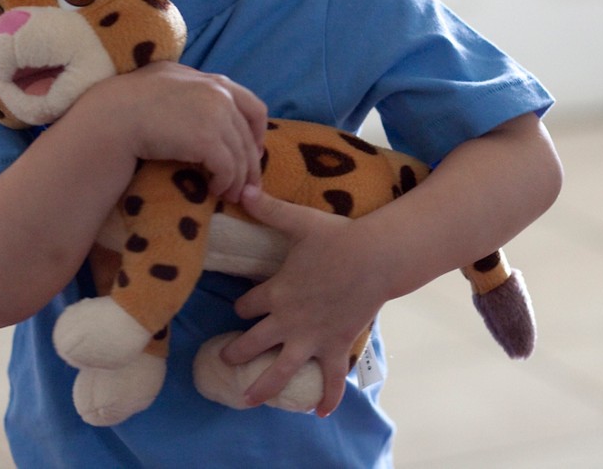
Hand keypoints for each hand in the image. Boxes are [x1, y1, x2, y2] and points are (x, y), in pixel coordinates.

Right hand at [90, 62, 266, 201]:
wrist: (113, 116)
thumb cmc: (129, 103)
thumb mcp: (165, 82)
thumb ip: (189, 89)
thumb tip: (201, 106)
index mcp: (211, 80)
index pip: (251, 105)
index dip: (257, 133)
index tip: (253, 152)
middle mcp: (218, 93)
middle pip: (248, 134)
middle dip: (251, 163)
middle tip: (248, 185)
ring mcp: (215, 114)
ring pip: (241, 154)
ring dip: (239, 179)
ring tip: (231, 195)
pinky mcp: (207, 139)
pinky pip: (228, 168)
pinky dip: (226, 182)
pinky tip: (216, 189)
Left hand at [220, 186, 389, 416]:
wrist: (376, 258)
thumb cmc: (338, 238)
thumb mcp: (300, 221)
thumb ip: (270, 208)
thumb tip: (244, 187)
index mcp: (275, 292)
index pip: (246, 306)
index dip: (242, 307)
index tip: (242, 309)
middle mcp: (287, 320)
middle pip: (252, 343)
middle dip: (236, 352)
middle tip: (226, 359)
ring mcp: (311, 337)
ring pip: (280, 370)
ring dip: (263, 387)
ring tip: (248, 401)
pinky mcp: (335, 346)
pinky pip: (331, 378)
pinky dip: (327, 397)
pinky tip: (320, 414)